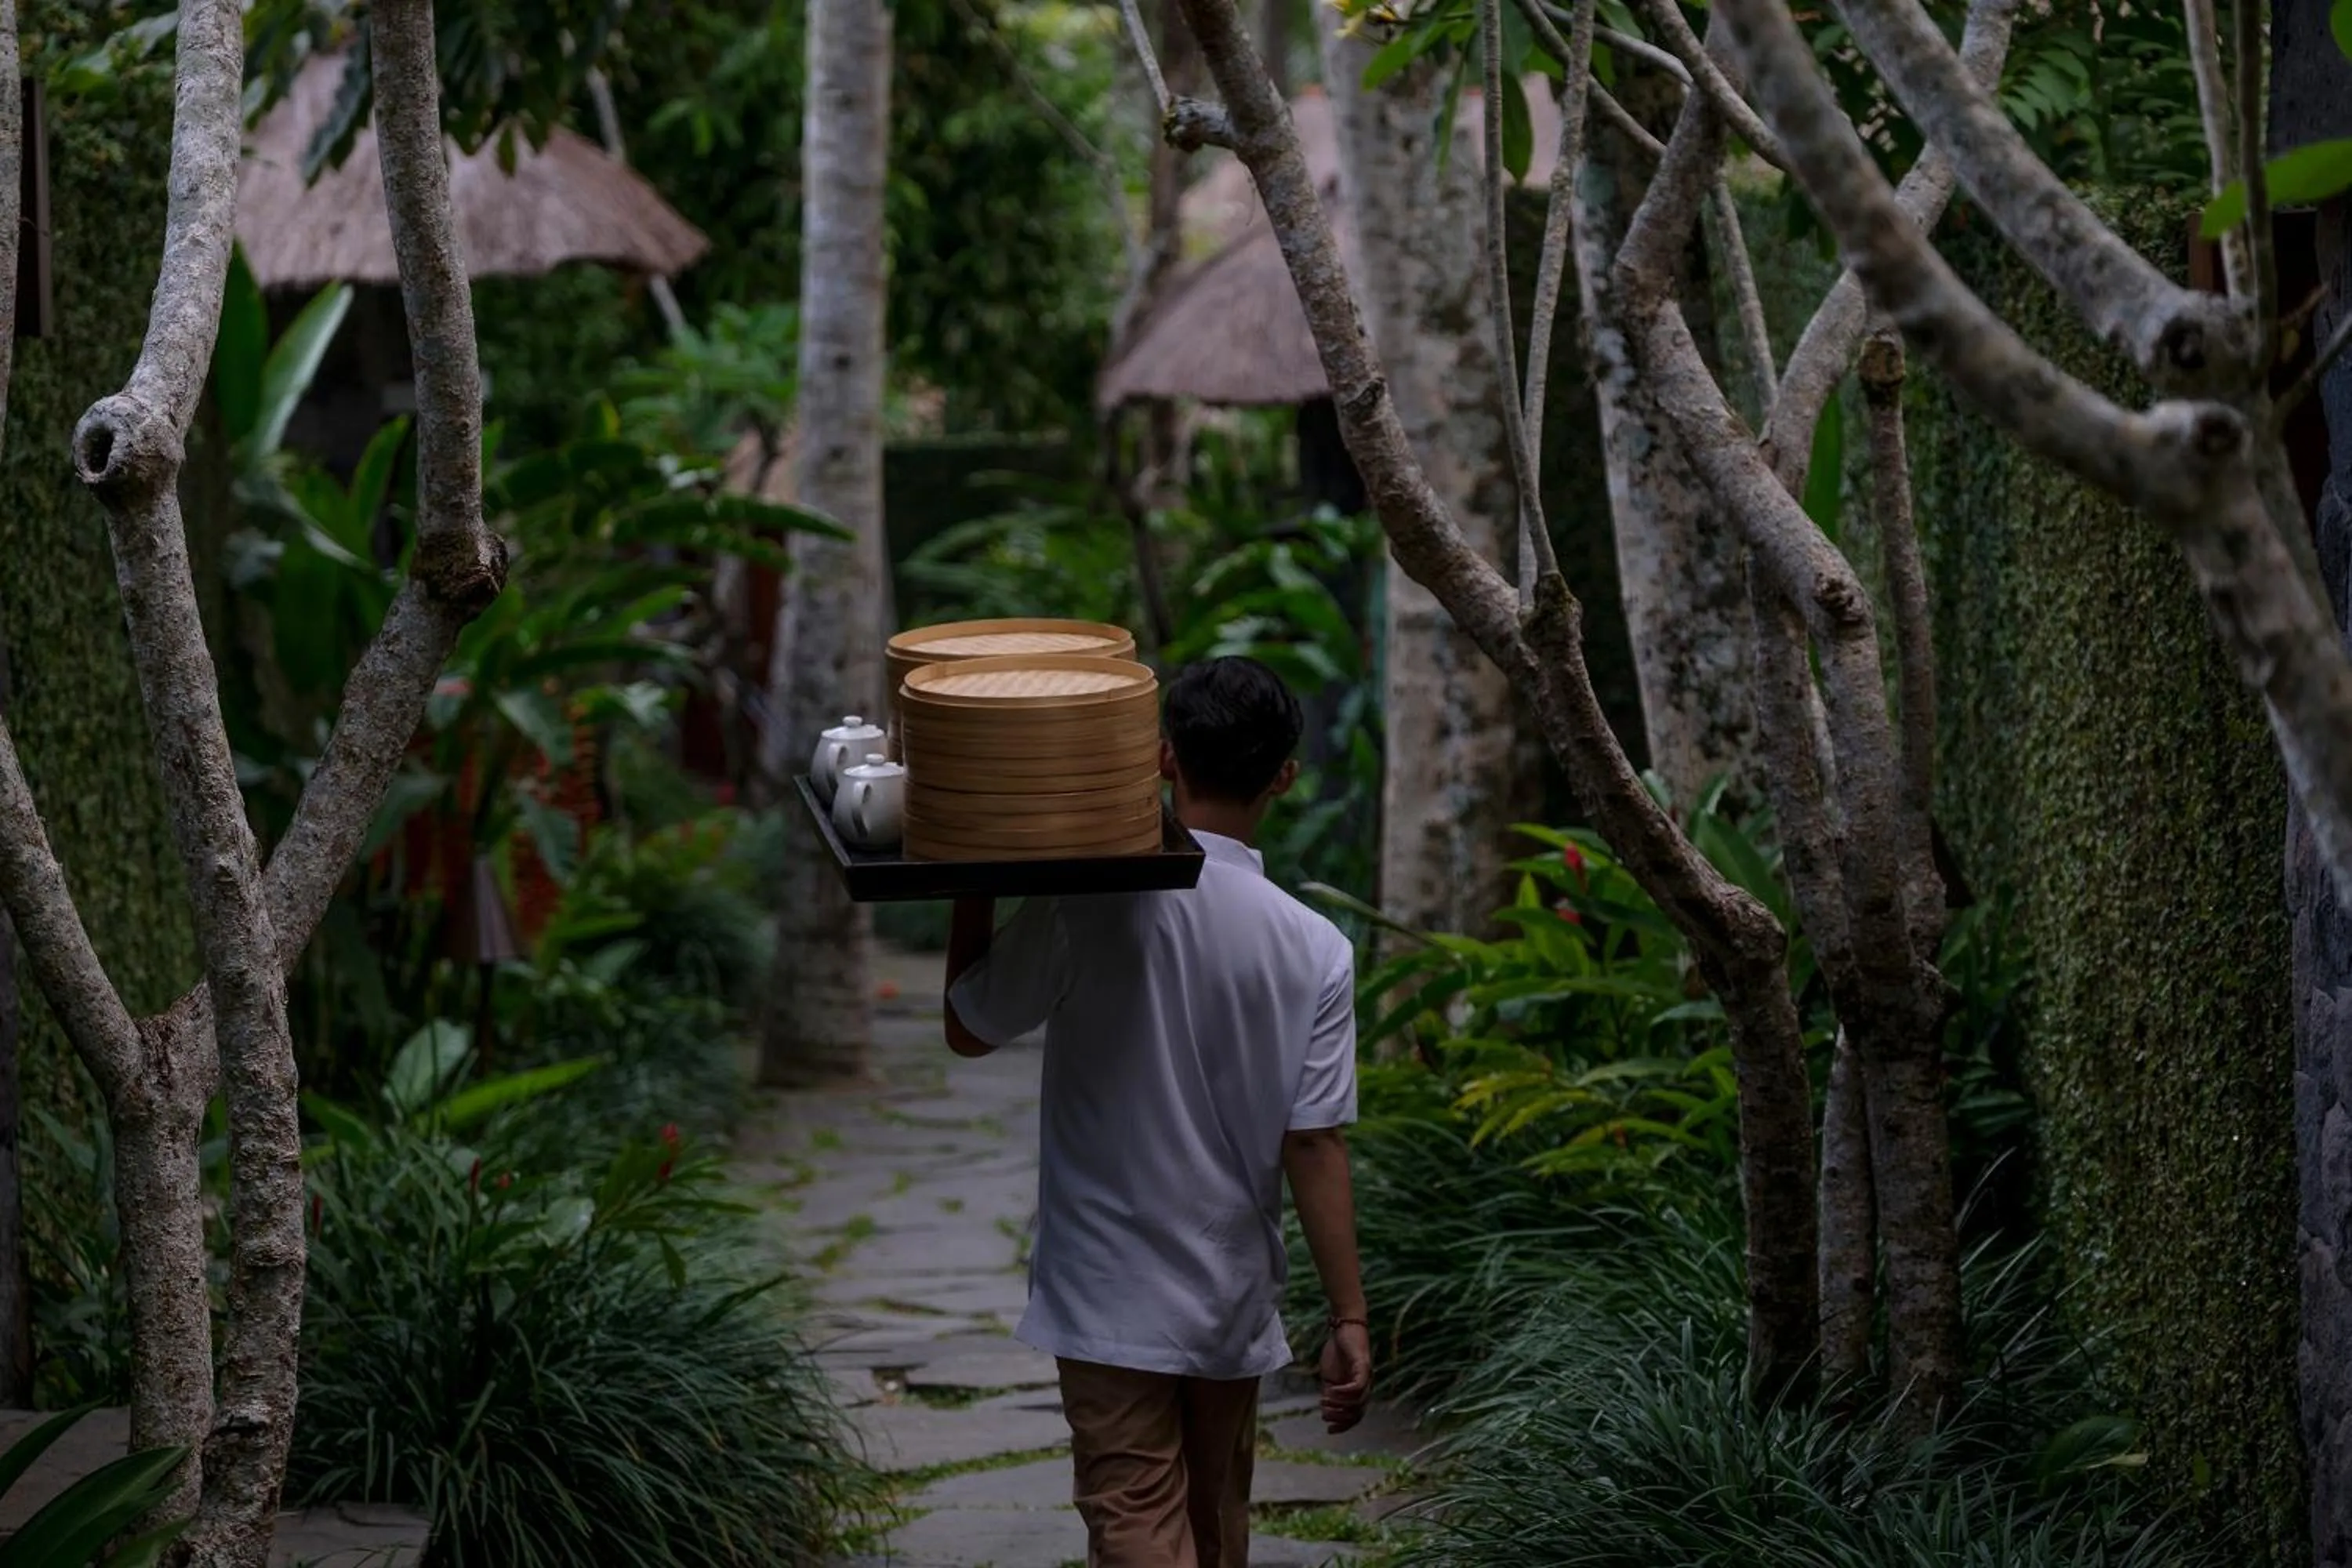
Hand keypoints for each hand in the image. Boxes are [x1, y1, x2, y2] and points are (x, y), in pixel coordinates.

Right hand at [1317, 1319, 1372, 1433]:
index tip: (1328, 1430)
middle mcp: (1366, 1386)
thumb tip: (1325, 1409)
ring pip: (1358, 1402)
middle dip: (1340, 1418)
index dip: (1343, 1425)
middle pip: (1358, 1412)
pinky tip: (1331, 1391)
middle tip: (1324, 1416)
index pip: (1355, 1415)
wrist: (1343, 1327)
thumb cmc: (1338, 1351)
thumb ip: (1329, 1392)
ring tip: (1324, 1402)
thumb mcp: (1329, 1376)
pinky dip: (1344, 1392)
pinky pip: (1358, 1386)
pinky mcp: (1364, 1366)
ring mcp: (1366, 1377)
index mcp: (1358, 1390)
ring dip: (1339, 1405)